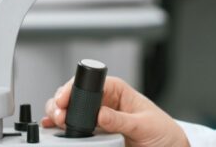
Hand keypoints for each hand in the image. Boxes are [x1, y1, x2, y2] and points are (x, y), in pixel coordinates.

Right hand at [42, 76, 188, 146]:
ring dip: (58, 113)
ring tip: (55, 121)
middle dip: (61, 101)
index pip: (89, 83)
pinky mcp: (96, 132)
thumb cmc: (162, 131)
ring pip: (70, 109)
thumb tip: (100, 114)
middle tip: (58, 114)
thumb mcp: (144, 125)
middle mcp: (104, 101)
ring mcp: (98, 116)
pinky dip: (61, 126)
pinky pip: (75, 127)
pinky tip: (53, 127)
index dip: (73, 89)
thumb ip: (121, 120)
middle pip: (75, 94)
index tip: (64, 100)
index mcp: (116, 90)